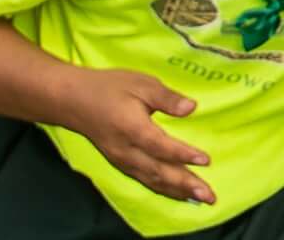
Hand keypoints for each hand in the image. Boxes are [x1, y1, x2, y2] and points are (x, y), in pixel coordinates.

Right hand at [56, 65, 211, 205]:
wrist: (74, 102)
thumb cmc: (110, 88)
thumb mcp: (140, 83)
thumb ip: (167, 97)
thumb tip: (191, 107)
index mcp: (132, 128)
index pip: (161, 146)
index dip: (183, 154)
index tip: (205, 160)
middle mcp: (127, 150)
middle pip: (159, 171)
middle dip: (186, 184)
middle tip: (210, 195)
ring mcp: (122, 160)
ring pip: (153, 180)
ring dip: (178, 191)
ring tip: (201, 198)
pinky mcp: (121, 164)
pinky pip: (145, 180)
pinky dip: (164, 189)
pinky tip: (180, 193)